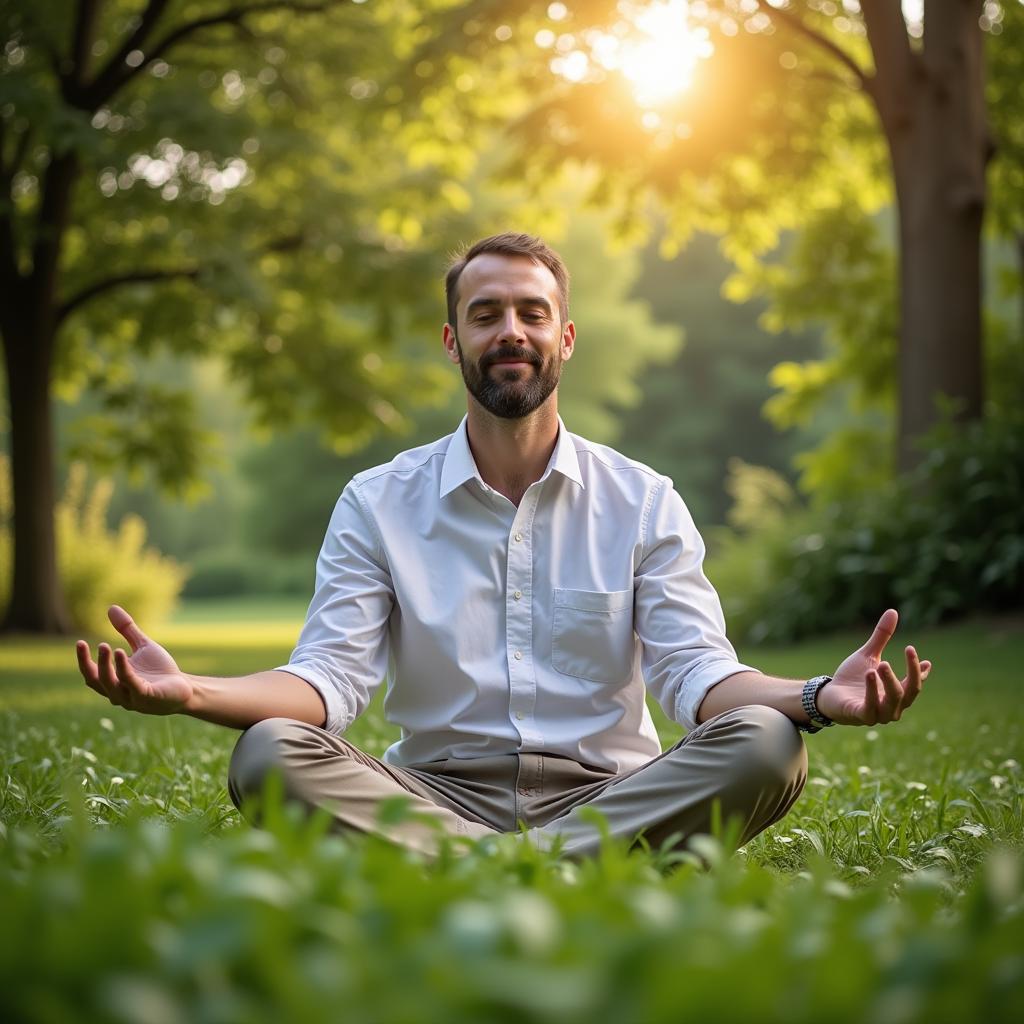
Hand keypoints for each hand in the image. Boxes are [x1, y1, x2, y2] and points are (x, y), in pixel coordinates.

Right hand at [76, 606, 193, 715]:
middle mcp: (118, 693)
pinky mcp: (147, 698)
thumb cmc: (160, 670)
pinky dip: (123, 669)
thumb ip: (127, 630)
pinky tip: (121, 653)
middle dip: (92, 663)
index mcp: (114, 682)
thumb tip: (111, 608)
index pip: (91, 674)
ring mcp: (132, 698)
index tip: (79, 642)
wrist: (185, 687)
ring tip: (105, 645)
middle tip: (98, 643)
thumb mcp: (142, 646)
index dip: (83, 660)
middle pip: (96, 681)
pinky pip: (131, 684)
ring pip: (111, 685)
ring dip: (106, 666)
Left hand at [816, 608, 931, 725]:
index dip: (921, 671)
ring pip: (893, 700)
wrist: (829, 694)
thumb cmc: (852, 677)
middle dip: (911, 673)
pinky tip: (869, 674)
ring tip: (881, 663)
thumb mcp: (868, 655)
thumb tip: (893, 611)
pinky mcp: (862, 716)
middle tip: (909, 650)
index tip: (928, 660)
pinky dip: (871, 691)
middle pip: (910, 691)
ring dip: (889, 681)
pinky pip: (871, 706)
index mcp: (897, 691)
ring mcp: (879, 713)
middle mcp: (892, 705)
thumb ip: (881, 637)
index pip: (915, 683)